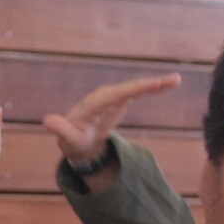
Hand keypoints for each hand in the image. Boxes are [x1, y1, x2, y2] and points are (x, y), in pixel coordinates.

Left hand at [42, 74, 181, 164]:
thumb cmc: (72, 142)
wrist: (77, 143)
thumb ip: (60, 130)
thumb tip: (47, 120)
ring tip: (175, 80)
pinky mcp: (119, 98)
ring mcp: (111, 96)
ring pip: (134, 88)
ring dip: (154, 83)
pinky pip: (137, 91)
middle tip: (171, 80)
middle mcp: (101, 97)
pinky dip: (152, 88)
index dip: (130, 90)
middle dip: (148, 84)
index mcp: (90, 106)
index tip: (148, 85)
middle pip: (127, 88)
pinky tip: (169, 83)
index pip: (112, 96)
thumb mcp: (67, 140)